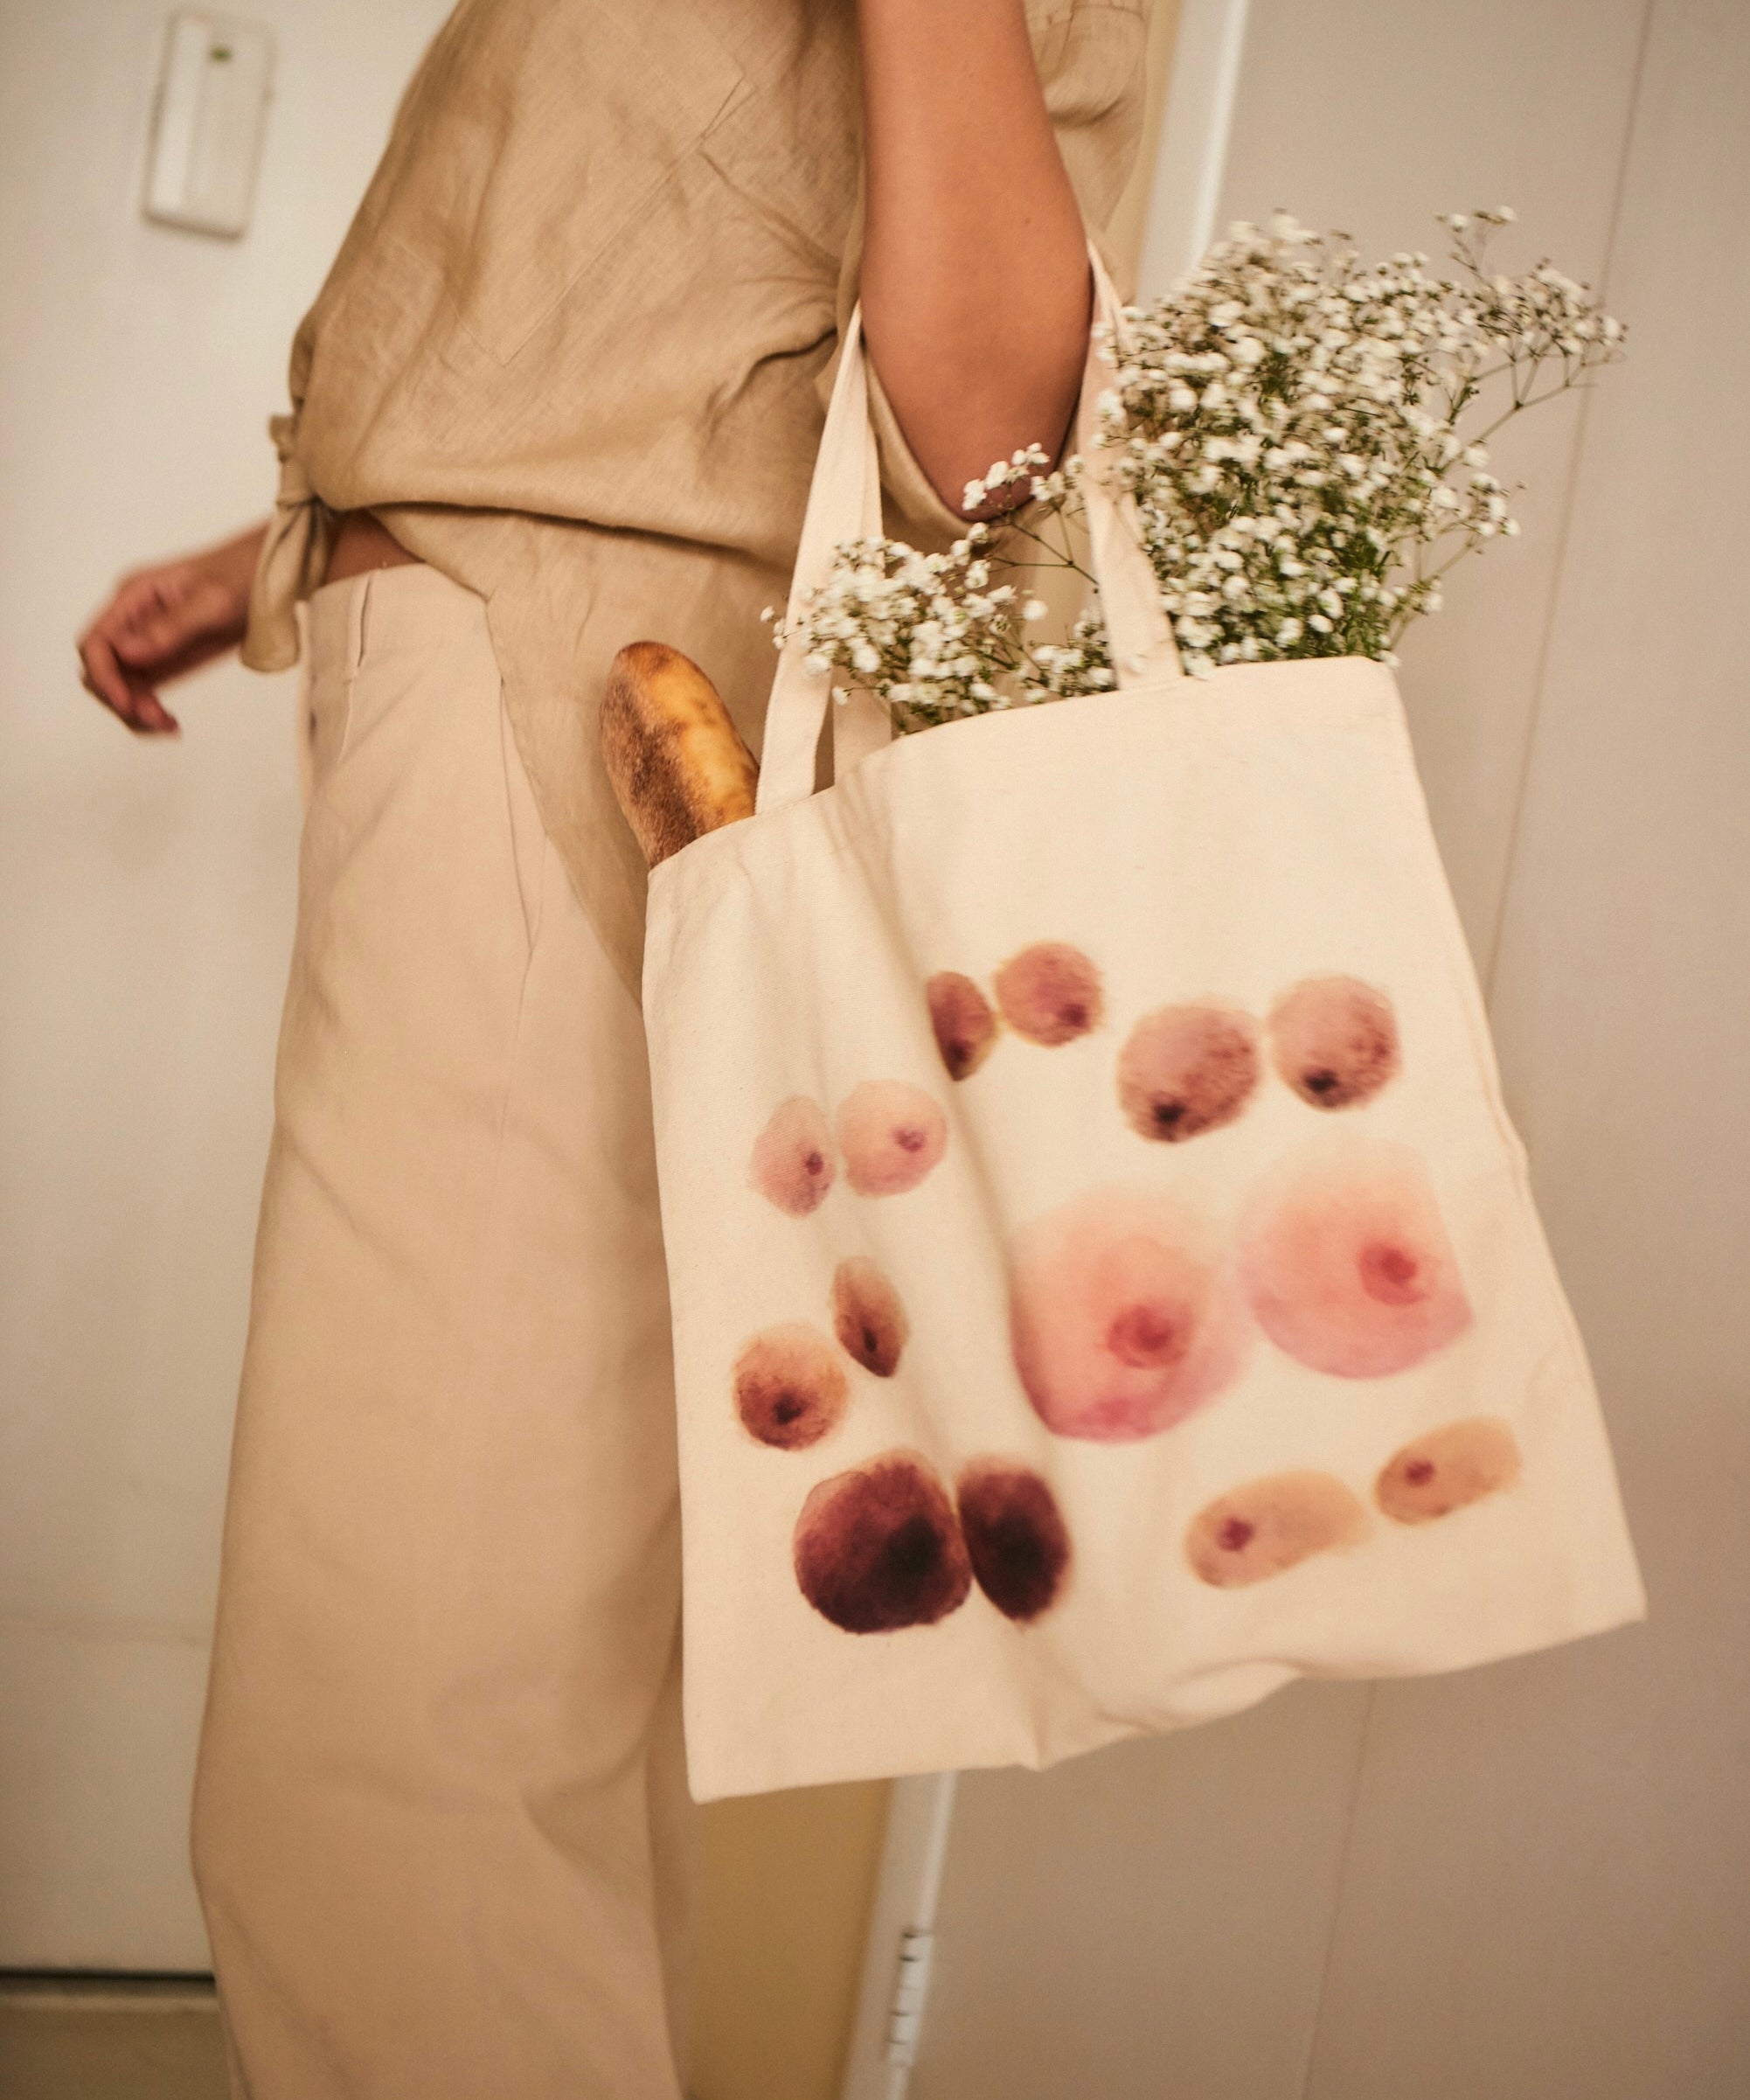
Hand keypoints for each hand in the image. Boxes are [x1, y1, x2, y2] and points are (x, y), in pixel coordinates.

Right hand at [77, 522, 265, 734]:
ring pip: (121, 682)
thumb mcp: (211, 602)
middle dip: (121, 697)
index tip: (129, 703)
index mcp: (133, 596)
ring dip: (136, 708)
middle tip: (158, 717)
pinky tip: (170, 722)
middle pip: (102, 667)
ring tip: (168, 725)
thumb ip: (170, 628)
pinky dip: (149, 707)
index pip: (96, 642)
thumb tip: (125, 653)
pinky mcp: (166, 655)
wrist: (270, 574)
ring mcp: (147, 638)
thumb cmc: (242, 575)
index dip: (104, 676)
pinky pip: (144, 687)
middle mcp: (132, 618)